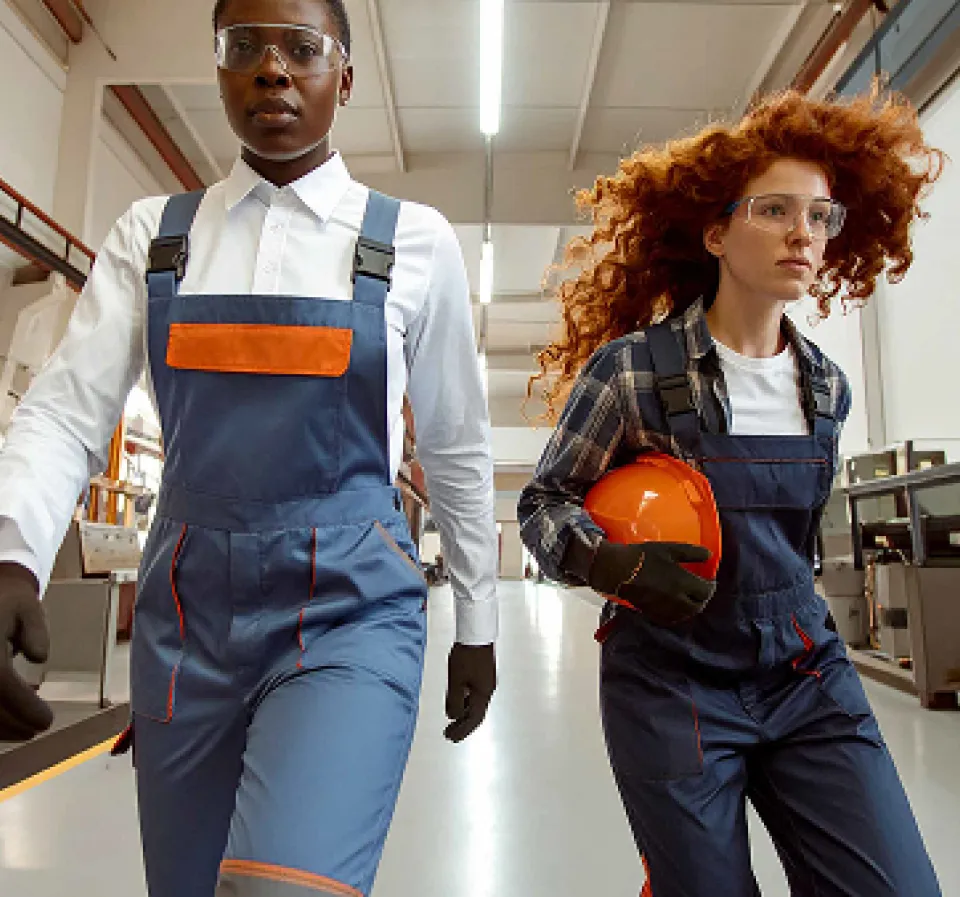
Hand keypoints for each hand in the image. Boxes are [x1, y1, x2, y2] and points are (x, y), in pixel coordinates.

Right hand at [0, 563, 52, 741]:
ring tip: (23, 730)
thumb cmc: (8, 601)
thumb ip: (36, 631)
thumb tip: (38, 656)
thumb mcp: (28, 607)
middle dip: (12, 724)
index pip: (2, 685)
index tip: (46, 721)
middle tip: (37, 729)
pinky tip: (5, 723)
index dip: (24, 707)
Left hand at [444, 643, 495, 742]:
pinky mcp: (483, 674)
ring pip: (476, 704)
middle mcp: (487, 690)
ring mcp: (486, 682)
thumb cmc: (466, 656)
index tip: (450, 737)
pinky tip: (458, 701)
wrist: (476, 635)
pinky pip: (475, 695)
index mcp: (482, 694)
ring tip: (451, 720)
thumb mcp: (456, 681)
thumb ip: (454, 701)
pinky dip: (466, 702)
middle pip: (476, 714)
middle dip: (463, 725)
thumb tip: (453, 717)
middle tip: (449, 734)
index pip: (473, 719)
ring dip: (464, 714)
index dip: (461, 730)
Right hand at [589, 540, 715, 625]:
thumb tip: (709, 556)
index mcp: (684, 583)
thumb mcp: (669, 549)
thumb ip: (692, 553)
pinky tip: (674, 606)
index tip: (709, 580)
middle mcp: (678, 600)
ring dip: (691, 607)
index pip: (707, 591)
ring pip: (686, 614)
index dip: (710, 586)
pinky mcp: (653, 613)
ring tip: (688, 598)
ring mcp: (665, 609)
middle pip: (698, 606)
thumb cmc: (644, 556)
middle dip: (702, 598)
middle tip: (700, 590)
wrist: (618, 570)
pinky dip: (677, 613)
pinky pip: (671, 618)